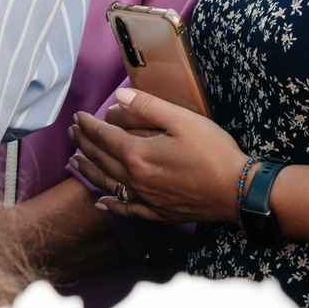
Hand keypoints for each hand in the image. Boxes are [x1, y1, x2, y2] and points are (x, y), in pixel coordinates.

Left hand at [70, 88, 246, 222]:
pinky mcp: (157, 212)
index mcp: (139, 154)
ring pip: (107, 184)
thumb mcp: (183, 120)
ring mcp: (145, 198)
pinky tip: (100, 203)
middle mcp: (136, 179)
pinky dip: (111, 205)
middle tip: (72, 132)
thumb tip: (120, 96)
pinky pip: (126, 209)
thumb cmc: (213, 152)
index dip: (89, 125)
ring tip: (74, 161)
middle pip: (101, 159)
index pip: (104, 136)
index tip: (78, 116)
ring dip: (88, 171)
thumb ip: (149, 106)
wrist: (236, 191)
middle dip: (83, 144)